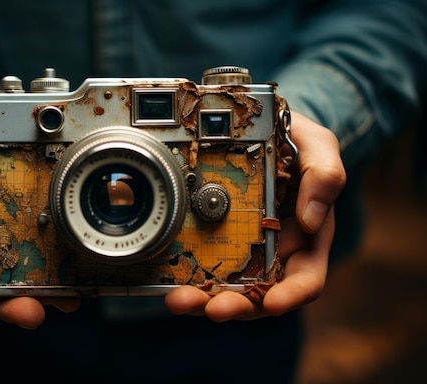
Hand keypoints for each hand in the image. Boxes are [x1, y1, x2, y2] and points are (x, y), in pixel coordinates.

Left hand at [164, 111, 345, 320]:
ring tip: (179, 300)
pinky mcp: (214, 239)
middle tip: (211, 309)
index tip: (272, 304)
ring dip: (203, 299)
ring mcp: (243, 248)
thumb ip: (325, 175)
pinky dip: (186, 275)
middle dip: (235, 306)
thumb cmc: (295, 140)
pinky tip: (167, 280)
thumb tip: (312, 220)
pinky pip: (202, 263)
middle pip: (259, 294)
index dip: (291, 296)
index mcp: (306, 238)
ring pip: (226, 286)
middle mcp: (275, 251)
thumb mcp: (318, 146)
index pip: (305, 279)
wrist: (258, 128)